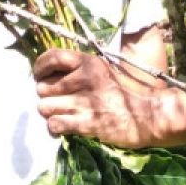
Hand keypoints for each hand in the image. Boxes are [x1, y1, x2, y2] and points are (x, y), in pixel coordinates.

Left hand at [34, 48, 159, 147]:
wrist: (147, 115)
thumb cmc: (124, 92)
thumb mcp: (103, 70)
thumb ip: (80, 69)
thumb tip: (50, 73)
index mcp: (89, 63)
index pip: (52, 57)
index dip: (39, 67)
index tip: (39, 75)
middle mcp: (84, 79)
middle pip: (43, 87)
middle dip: (46, 96)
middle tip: (56, 100)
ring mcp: (84, 102)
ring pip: (45, 107)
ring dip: (50, 112)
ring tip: (61, 114)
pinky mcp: (86, 123)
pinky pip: (54, 124)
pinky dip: (55, 127)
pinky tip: (64, 126)